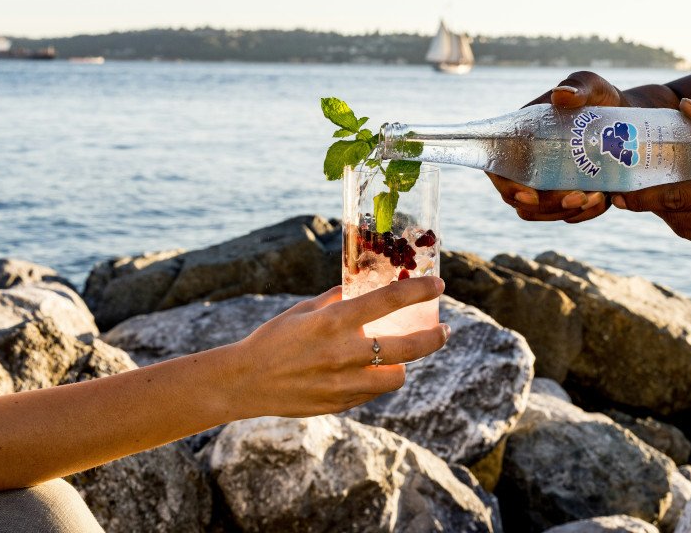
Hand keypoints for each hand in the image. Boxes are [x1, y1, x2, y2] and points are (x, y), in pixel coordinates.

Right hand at [225, 277, 448, 417]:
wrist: (246, 381)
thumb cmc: (275, 338)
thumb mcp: (305, 310)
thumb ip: (338, 300)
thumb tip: (364, 288)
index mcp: (334, 321)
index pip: (389, 300)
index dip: (419, 291)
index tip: (439, 285)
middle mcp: (344, 353)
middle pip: (408, 348)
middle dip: (435, 338)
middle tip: (445, 331)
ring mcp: (344, 383)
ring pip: (396, 376)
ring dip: (402, 364)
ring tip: (398, 356)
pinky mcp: (341, 404)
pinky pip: (372, 392)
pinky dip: (375, 380)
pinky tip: (366, 372)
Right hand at [488, 70, 678, 223]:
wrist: (629, 116)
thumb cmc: (601, 97)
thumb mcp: (591, 85)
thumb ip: (578, 86)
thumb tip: (560, 95)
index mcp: (521, 138)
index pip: (500, 169)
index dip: (508, 187)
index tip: (531, 196)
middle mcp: (530, 163)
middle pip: (521, 200)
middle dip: (547, 206)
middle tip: (578, 197)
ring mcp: (549, 182)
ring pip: (544, 212)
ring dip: (567, 212)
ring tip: (597, 197)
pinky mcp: (570, 194)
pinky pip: (569, 214)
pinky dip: (585, 213)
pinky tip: (604, 199)